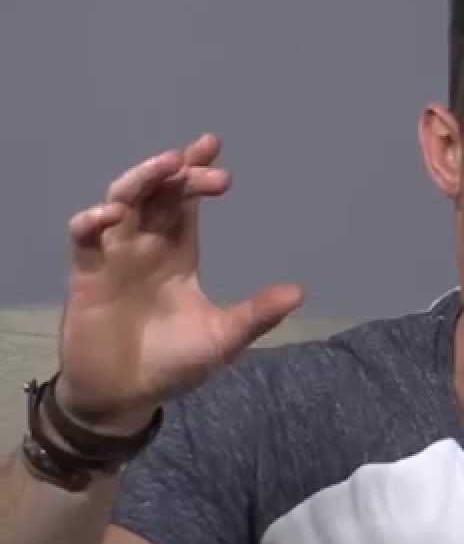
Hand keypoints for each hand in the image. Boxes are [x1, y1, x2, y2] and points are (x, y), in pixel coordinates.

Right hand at [55, 134, 302, 434]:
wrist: (124, 397)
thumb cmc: (172, 364)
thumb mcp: (221, 339)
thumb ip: (256, 315)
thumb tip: (300, 291)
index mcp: (178, 252)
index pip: (186, 201)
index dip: (197, 171)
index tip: (214, 146)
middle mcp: (146, 245)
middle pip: (157, 192)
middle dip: (179, 172)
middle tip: (206, 167)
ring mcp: (113, 256)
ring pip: (121, 201)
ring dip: (141, 179)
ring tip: (167, 166)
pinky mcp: (85, 274)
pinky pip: (83, 237)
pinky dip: (92, 221)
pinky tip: (111, 216)